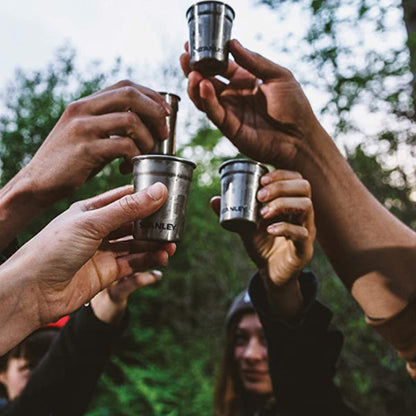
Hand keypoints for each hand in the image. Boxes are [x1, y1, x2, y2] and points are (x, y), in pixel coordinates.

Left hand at [1, 183, 174, 329]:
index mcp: (90, 210)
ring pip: (135, 244)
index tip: (166, 193)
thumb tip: (159, 191)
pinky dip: (148, 260)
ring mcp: (103, 251)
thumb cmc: (53, 249)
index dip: (144, 195)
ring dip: (153, 243)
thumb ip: (128, 208)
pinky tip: (162, 257)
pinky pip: (133, 263)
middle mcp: (98, 230)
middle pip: (132, 222)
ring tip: (172, 243)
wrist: (32, 291)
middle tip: (174, 222)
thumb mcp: (93, 222)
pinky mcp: (107, 272)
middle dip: (153, 222)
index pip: (123, 198)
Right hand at [20, 80, 169, 206]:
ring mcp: (83, 128)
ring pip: (130, 120)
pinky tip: (128, 167)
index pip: (125, 85)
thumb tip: (144, 125)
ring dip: (147, 139)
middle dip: (155, 112)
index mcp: (85, 104)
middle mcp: (83, 109)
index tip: (165, 113)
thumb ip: (109, 125)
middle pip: (130, 94)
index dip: (151, 96)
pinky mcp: (85, 149)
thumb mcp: (87, 135)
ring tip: (146, 154)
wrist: (38, 182)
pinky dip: (134, 156)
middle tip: (164, 134)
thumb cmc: (69, 161)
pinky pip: (123, 146)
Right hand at [180, 40, 319, 167]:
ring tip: (192, 73)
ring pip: (205, 98)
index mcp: (245, 80)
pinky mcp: (230, 128)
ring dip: (196, 86)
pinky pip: (214, 113)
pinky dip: (207, 100)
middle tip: (184, 58)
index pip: (220, 66)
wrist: (301, 138)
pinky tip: (203, 86)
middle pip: (207, 81)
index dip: (207, 56)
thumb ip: (255, 61)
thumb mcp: (279, 76)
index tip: (193, 46)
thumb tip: (233, 43)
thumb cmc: (295, 107)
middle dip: (194, 70)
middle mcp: (234, 95)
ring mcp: (230, 112)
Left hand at [211, 170, 314, 285]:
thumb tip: (214, 199)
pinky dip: (284, 228)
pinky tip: (269, 229)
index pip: (296, 179)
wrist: (271, 273)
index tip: (262, 179)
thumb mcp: (246, 226)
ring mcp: (306, 230)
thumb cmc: (263, 245)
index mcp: (291, 204)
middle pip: (304, 187)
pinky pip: (301, 233)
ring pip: (306, 206)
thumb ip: (234, 213)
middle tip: (260, 195)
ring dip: (282, 204)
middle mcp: (302, 214)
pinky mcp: (304, 248)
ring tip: (263, 212)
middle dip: (281, 186)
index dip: (281, 175)